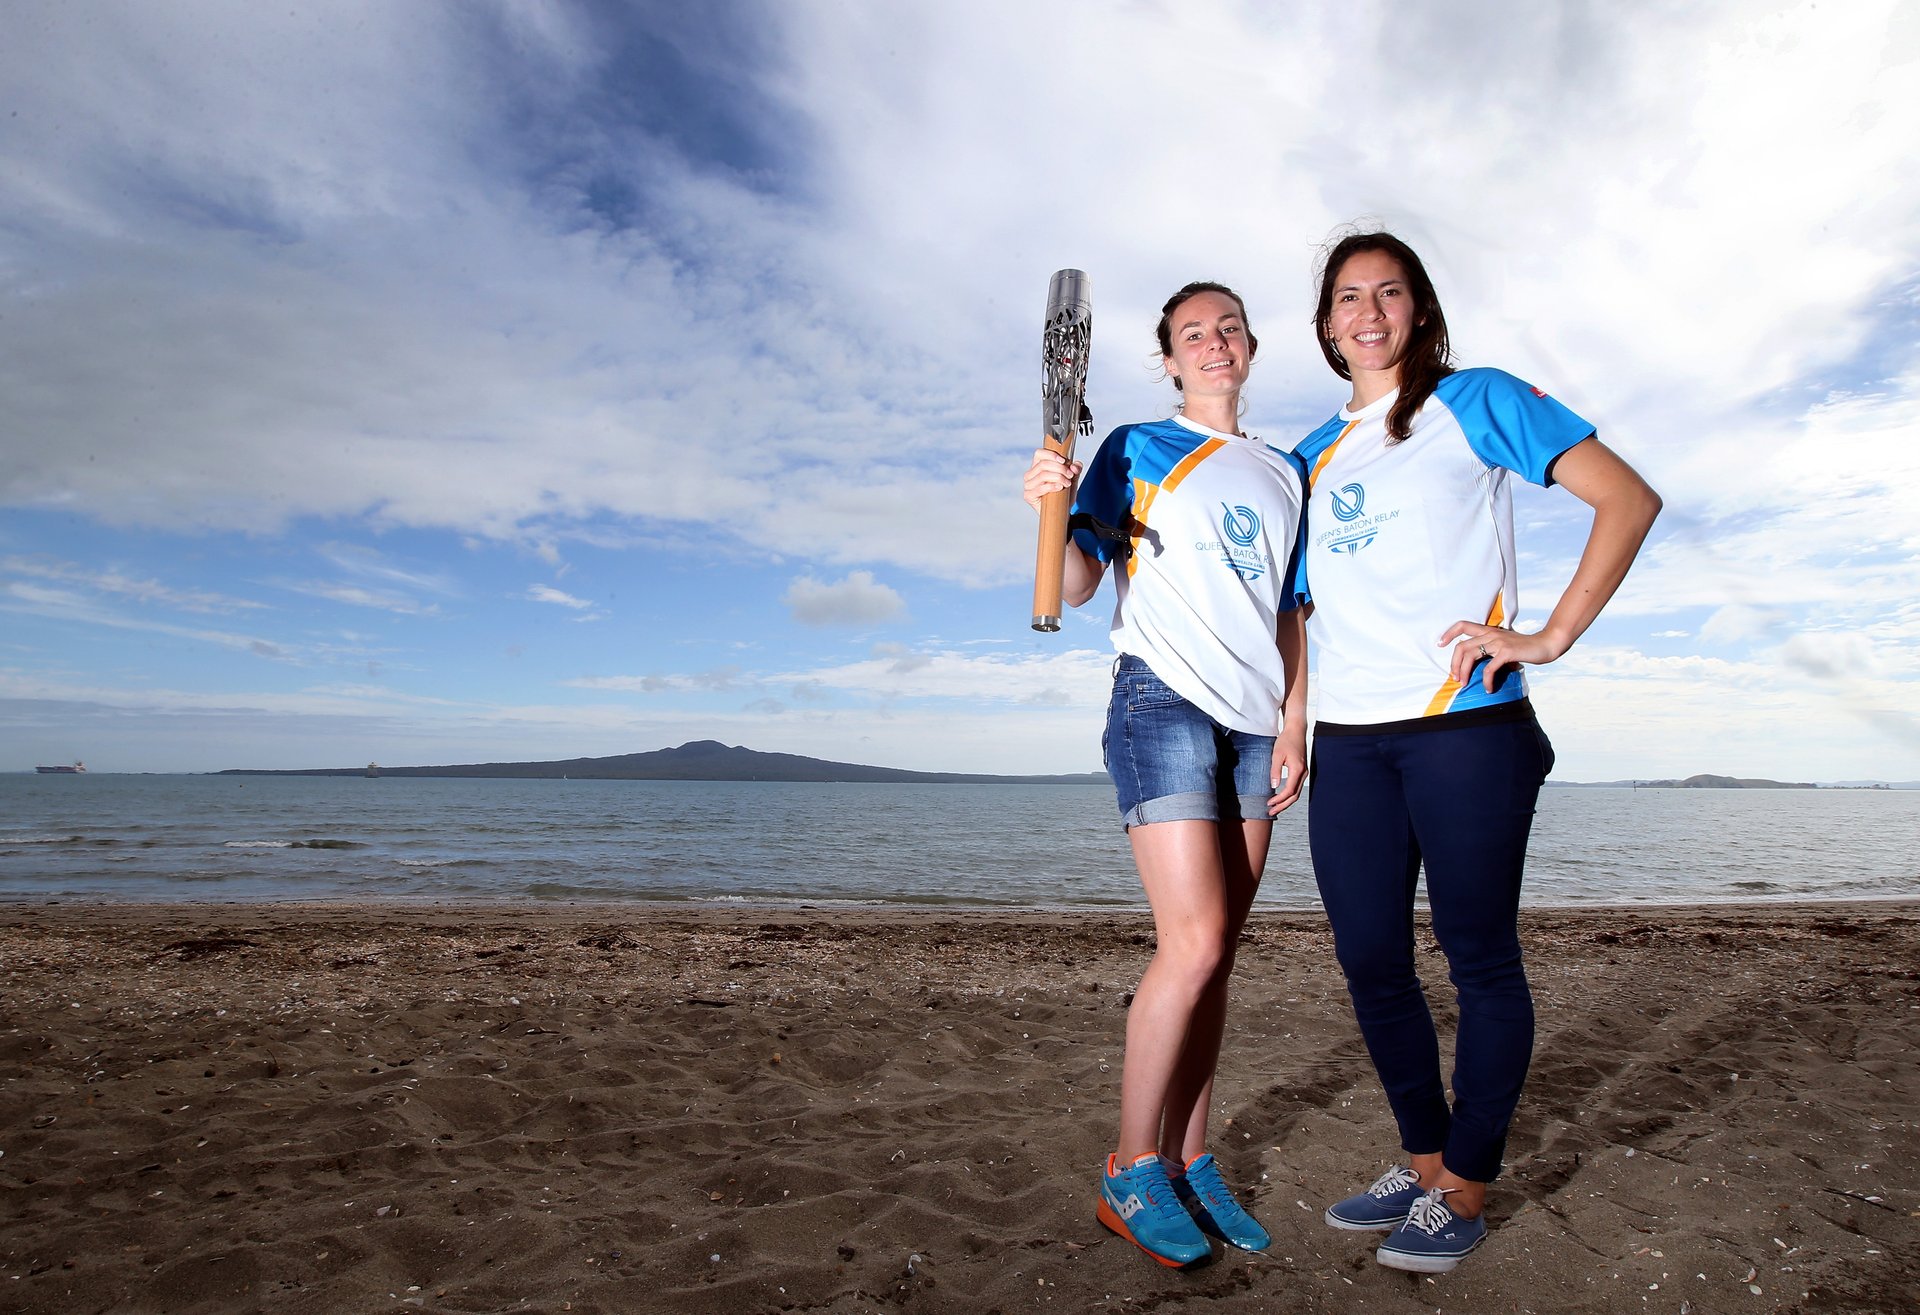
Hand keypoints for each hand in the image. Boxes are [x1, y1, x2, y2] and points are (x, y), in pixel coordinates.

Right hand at [1023, 446, 1081, 512]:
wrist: (1063, 512)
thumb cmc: (1064, 494)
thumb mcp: (1072, 479)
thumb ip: (1076, 470)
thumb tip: (1075, 465)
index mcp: (1038, 466)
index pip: (1039, 454)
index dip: (1051, 455)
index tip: (1064, 460)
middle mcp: (1030, 474)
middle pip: (1043, 464)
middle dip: (1060, 468)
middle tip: (1070, 475)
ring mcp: (1028, 485)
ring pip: (1043, 475)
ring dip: (1058, 477)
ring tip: (1067, 483)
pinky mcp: (1028, 496)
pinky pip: (1040, 488)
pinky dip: (1051, 486)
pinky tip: (1060, 487)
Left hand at [1266, 728, 1306, 814]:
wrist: (1296, 731)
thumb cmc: (1286, 740)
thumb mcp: (1276, 755)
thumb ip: (1275, 770)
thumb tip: (1274, 786)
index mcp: (1297, 770)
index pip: (1289, 791)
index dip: (1279, 800)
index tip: (1269, 804)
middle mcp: (1303, 773)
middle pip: (1294, 796)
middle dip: (1282, 805)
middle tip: (1271, 812)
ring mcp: (1304, 773)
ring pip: (1296, 793)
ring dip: (1286, 802)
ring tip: (1275, 808)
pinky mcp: (1301, 771)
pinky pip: (1296, 787)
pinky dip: (1289, 795)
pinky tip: (1280, 798)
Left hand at [1438, 622, 1566, 691]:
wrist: (1546, 644)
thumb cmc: (1525, 647)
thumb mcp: (1505, 645)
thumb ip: (1492, 650)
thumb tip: (1479, 666)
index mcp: (1488, 630)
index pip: (1463, 625)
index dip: (1449, 633)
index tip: (1440, 643)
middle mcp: (1490, 633)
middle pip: (1461, 646)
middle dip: (1454, 664)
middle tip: (1455, 677)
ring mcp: (1498, 642)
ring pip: (1470, 655)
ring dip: (1464, 672)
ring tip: (1465, 683)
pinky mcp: (1506, 652)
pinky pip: (1489, 668)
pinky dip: (1486, 680)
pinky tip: (1488, 688)